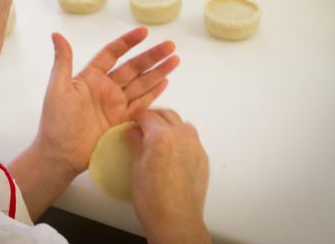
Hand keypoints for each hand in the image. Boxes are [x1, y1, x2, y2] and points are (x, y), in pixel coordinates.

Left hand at [34, 28, 178, 174]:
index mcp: (91, 77)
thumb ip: (62, 62)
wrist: (61, 154)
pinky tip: (165, 82)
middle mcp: (106, 88)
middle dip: (152, 56)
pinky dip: (154, 93)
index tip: (144, 32)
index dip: (128, 42)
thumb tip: (56, 34)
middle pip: (133, 67)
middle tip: (170, 45)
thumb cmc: (56, 121)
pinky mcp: (122, 120)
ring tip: (175, 60)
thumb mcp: (58, 89)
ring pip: (141, 84)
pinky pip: (141, 104)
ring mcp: (115, 104)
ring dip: (158, 72)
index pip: (112, 54)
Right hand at [128, 109, 210, 243]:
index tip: (132, 121)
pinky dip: (180, 137)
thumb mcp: (137, 167)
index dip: (137, 117)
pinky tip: (171, 150)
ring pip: (182, 123)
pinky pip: (191, 138)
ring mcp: (195, 145)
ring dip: (169, 124)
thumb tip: (133, 132)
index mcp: (161, 136)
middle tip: (142, 126)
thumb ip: (137, 144)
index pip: (147, 115)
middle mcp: (181, 136)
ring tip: (158, 136)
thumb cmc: (153, 199)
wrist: (175, 219)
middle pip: (167, 115)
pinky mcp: (202, 156)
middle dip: (153, 117)